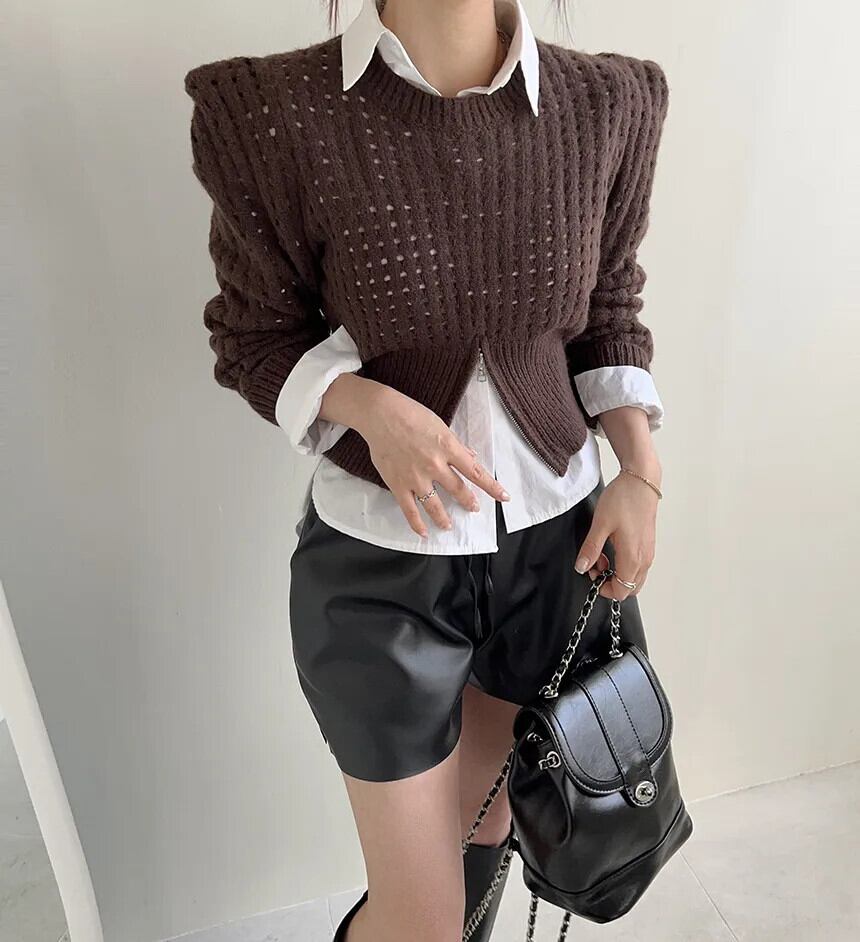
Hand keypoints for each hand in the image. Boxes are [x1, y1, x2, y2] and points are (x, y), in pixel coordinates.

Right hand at [323, 375, 509, 536]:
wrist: (379, 414)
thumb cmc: (410, 413)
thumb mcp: (440, 425)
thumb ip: (456, 445)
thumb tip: (471, 458)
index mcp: (448, 448)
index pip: (476, 472)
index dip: (492, 487)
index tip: (504, 497)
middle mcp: (435, 465)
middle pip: (458, 490)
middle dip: (468, 502)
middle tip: (474, 509)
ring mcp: (416, 478)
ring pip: (435, 506)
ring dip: (444, 518)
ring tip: (448, 526)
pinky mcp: (398, 485)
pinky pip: (410, 510)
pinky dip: (417, 524)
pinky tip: (424, 533)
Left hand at [574, 468, 659, 599]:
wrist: (642, 480)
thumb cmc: (623, 499)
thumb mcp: (600, 524)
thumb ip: (591, 549)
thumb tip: (582, 567)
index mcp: (633, 557)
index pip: (621, 592)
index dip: (604, 588)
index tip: (592, 572)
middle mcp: (645, 558)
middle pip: (630, 588)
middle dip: (610, 582)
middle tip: (595, 562)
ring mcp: (648, 551)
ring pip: (634, 577)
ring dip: (617, 572)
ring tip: (602, 551)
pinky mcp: (647, 543)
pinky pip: (637, 565)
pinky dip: (623, 563)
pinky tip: (612, 545)